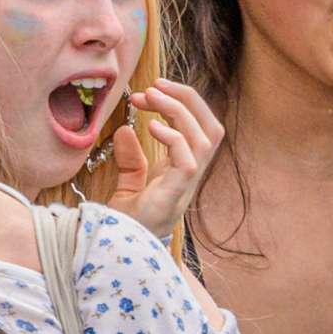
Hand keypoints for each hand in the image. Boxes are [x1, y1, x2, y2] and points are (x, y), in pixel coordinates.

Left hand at [105, 79, 223, 245]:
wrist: (121, 249)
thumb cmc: (129, 220)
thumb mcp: (128, 182)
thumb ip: (130, 157)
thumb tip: (124, 130)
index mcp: (183, 168)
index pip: (200, 127)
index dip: (183, 103)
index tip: (153, 88)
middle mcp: (190, 174)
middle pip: (211, 128)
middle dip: (189, 100)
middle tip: (157, 85)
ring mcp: (185, 185)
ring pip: (204, 139)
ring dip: (179, 111)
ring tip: (152, 96)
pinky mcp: (175, 195)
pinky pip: (188, 161)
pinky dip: (174, 138)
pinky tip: (152, 126)